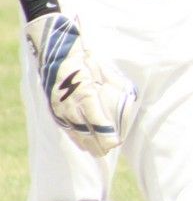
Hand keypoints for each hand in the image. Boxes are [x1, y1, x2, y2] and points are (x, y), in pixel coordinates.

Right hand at [23, 13, 138, 156]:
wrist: (56, 50)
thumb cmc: (84, 57)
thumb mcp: (103, 69)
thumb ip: (115, 85)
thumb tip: (129, 98)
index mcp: (85, 96)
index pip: (98, 124)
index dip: (107, 136)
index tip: (115, 142)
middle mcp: (70, 106)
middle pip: (86, 134)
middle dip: (99, 144)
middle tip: (110, 148)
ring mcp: (60, 108)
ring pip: (74, 133)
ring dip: (87, 143)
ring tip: (99, 150)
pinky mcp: (54, 108)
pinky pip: (65, 127)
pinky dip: (75, 136)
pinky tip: (83, 141)